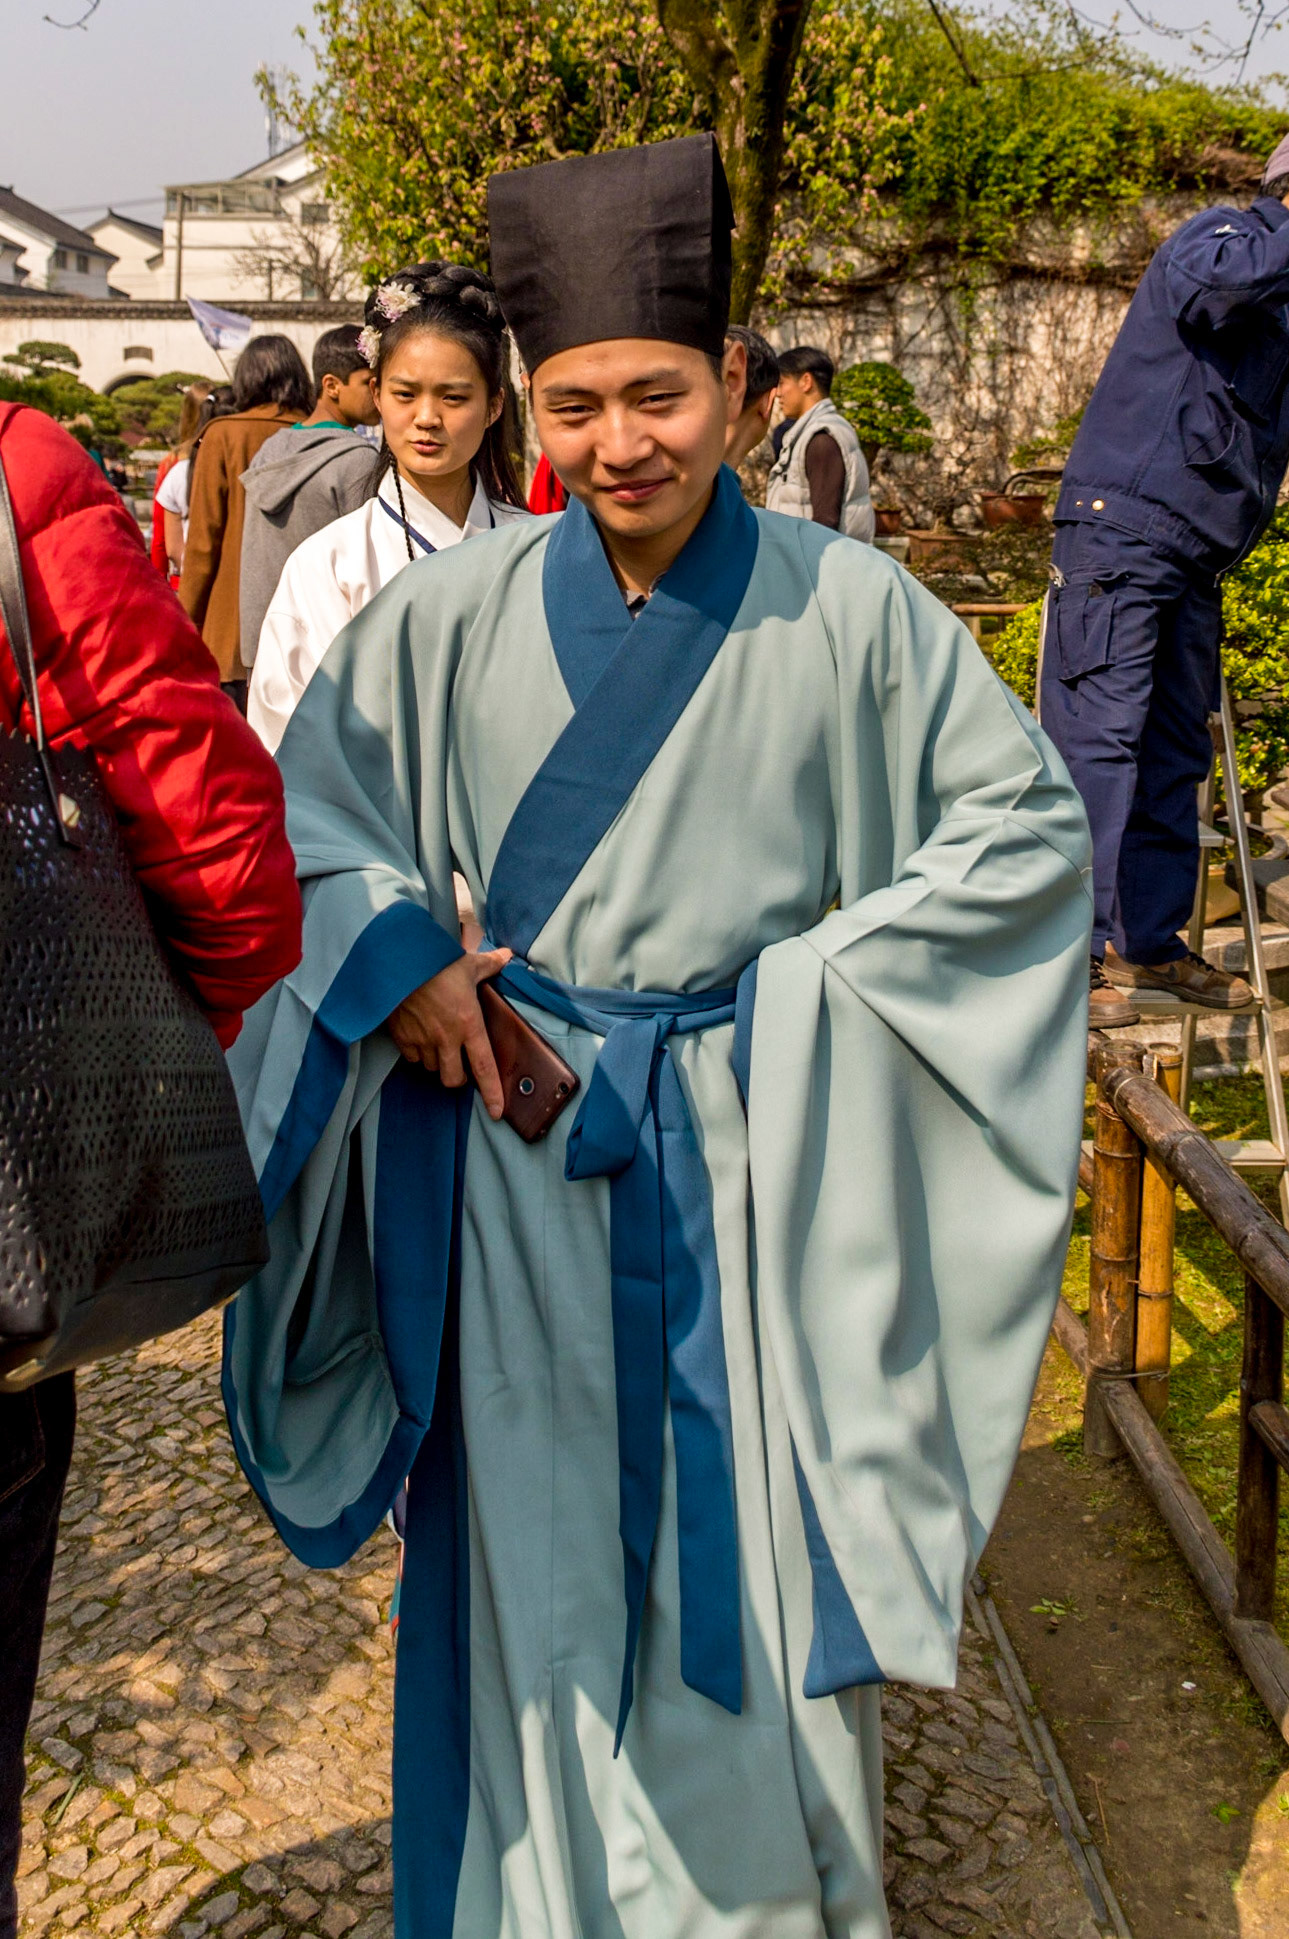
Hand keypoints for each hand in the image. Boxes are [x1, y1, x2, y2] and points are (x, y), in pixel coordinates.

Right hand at [386, 947, 511, 1118]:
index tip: (497, 1112)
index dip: (492, 1093)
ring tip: (437, 1043)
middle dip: (458, 1078)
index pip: (484, 1067)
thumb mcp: (467, 963)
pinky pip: (412, 1056)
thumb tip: (506, 956)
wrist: (398, 962)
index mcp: (469, 1024)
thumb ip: (489, 965)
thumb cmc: (436, 962)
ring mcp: (422, 1040)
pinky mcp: (402, 1037)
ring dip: (437, 1062)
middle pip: (453, 1079)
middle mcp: (447, 1039)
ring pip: (432, 1068)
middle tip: (459, 1065)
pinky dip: (416, 1052)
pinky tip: (418, 1036)